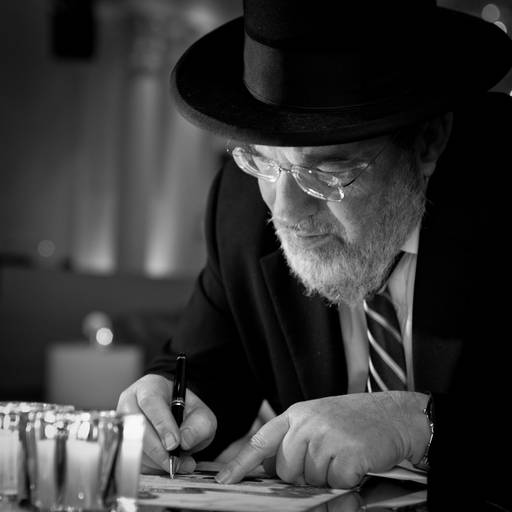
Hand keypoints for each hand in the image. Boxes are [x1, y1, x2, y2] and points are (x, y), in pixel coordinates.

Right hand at [117, 373, 216, 473]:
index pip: (150, 402)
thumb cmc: (187, 413)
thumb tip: (184, 441)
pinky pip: (131, 458)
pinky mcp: (121, 442)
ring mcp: (122, 422)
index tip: (174, 443)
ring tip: (177, 463)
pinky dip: (149, 467)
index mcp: (151, 386)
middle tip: (175, 461)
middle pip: (135, 425)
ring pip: (131, 445)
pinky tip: (165, 465)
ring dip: (154, 460)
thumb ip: (199, 426)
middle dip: (157, 449)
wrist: (179, 421)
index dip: (162, 424)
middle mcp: (131, 401)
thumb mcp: (201, 415)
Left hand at [215, 391, 428, 487]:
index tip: (224, 480)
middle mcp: (307, 423)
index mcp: (297, 414)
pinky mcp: (346, 454)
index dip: (240, 463)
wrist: (395, 415)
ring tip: (344, 455)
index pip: (261, 440)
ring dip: (327, 477)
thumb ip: (295, 441)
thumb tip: (272, 471)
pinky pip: (335, 484)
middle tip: (327, 460)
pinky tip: (357, 461)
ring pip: (310, 480)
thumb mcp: (319, 421)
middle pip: (286, 470)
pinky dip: (347, 481)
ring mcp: (326, 437)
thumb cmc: (356, 420)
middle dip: (303, 476)